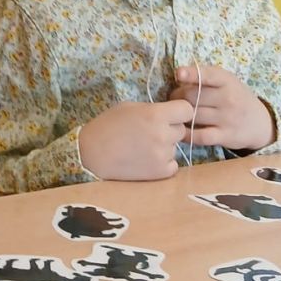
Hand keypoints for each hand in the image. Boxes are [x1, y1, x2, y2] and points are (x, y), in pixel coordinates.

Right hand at [78, 98, 195, 181]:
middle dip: (170, 129)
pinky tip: (146, 159)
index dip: (180, 112)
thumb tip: (170, 113)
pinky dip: (163, 163)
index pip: (187, 110)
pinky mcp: (160, 172)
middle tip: (151, 132)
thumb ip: (154, 110)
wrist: (92, 154)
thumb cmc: (108, 126)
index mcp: (156, 114)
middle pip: (181, 130)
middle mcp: (163, 135)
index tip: (172, 115)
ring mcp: (162, 155)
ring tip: (143, 147)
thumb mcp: (131, 107)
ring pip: (175, 147)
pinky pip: (172, 165)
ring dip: (165, 146)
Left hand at [169, 66, 274, 153]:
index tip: (178, 74)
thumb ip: (206, 78)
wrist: (259, 122)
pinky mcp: (225, 136)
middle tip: (174, 98)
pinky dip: (186, 134)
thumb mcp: (227, 82)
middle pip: (192, 96)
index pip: (208, 75)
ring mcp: (227, 118)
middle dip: (177, 96)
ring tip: (178, 113)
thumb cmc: (236, 97)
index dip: (192, 74)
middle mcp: (228, 98)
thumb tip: (178, 76)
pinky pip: (199, 136)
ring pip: (193, 115)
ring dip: (180, 115)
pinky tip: (182, 130)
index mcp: (227, 80)